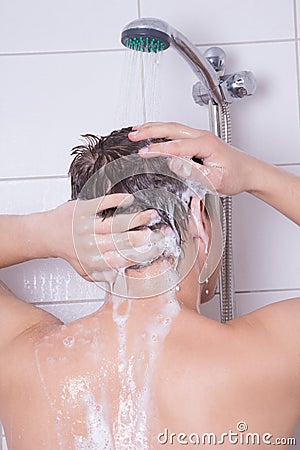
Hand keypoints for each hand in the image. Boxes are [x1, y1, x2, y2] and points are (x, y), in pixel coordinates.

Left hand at [45, 194, 165, 281]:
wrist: (47, 234)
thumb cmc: (70, 252)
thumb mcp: (86, 271)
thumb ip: (105, 275)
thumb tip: (127, 276)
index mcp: (95, 262)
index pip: (125, 259)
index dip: (145, 253)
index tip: (160, 247)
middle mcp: (92, 245)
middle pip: (124, 241)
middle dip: (147, 237)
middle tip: (163, 232)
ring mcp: (86, 227)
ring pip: (116, 223)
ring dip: (137, 218)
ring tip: (153, 214)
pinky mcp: (82, 210)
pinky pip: (101, 204)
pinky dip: (116, 200)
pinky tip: (129, 199)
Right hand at [129, 122, 258, 195]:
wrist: (249, 172)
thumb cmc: (236, 176)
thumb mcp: (215, 179)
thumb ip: (193, 171)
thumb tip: (173, 163)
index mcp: (206, 144)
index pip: (176, 146)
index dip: (157, 150)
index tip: (143, 153)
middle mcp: (202, 136)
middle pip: (171, 128)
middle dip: (150, 131)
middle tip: (133, 135)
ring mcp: (200, 136)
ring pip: (173, 127)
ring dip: (154, 127)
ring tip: (137, 130)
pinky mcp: (199, 140)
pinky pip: (177, 131)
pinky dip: (162, 130)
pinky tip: (154, 133)